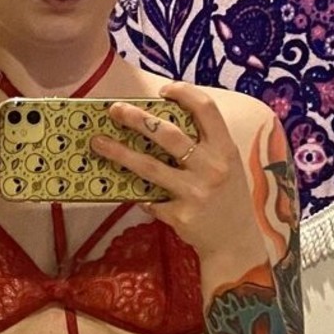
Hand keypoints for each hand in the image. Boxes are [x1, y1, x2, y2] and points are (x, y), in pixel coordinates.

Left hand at [90, 81, 264, 261]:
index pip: (206, 109)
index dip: (184, 93)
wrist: (235, 242)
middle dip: (137, 118)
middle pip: (168, 134)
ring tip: (98, 142)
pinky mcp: (180, 215)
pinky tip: (130, 192)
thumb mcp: (227, 165)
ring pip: (149, 167)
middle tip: (114, 109)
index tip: (163, 90)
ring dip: (119, 153)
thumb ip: (204, 145)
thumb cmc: (227, 197)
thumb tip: (161, 123)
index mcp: (225, 149)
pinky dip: (139, 194)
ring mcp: (195, 192)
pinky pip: (150, 199)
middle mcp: (212, 167)